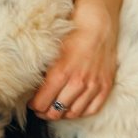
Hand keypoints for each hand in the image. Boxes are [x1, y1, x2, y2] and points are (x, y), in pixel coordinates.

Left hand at [28, 0, 117, 120]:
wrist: (98, 23)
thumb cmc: (72, 32)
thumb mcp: (52, 50)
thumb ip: (43, 70)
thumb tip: (32, 85)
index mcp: (61, 72)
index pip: (43, 101)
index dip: (35, 106)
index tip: (31, 104)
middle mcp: (78, 82)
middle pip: (57, 110)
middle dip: (45, 112)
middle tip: (40, 109)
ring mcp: (94, 85)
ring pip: (74, 113)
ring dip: (62, 114)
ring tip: (54, 111)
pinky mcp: (105, 85)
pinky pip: (92, 109)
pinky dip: (81, 113)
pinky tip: (73, 109)